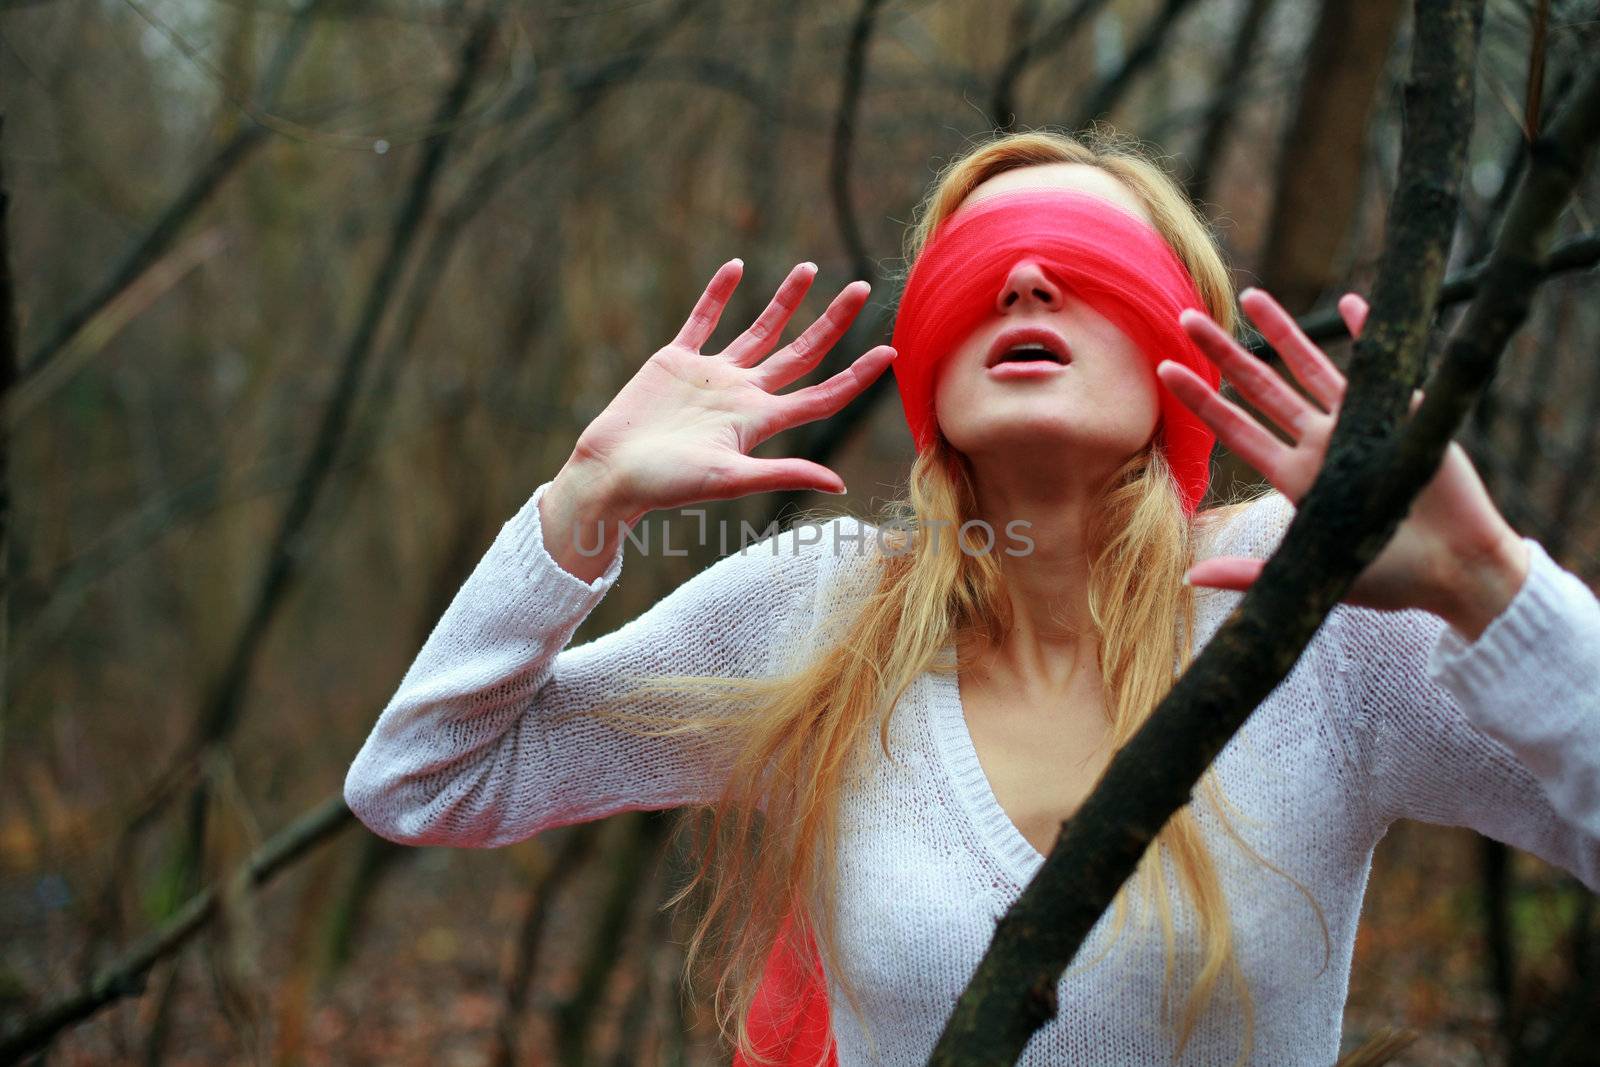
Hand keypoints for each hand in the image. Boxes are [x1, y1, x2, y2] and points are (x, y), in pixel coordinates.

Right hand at [566, 258, 895, 522]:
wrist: (611, 472)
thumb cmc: (667, 484)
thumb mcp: (729, 479)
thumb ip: (784, 472)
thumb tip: (839, 484)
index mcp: (760, 421)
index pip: (822, 394)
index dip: (856, 375)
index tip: (890, 351)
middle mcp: (743, 395)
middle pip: (801, 352)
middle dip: (833, 322)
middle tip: (864, 288)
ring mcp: (711, 376)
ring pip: (758, 330)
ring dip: (785, 300)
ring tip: (811, 267)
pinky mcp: (675, 361)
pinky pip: (702, 319)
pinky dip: (718, 292)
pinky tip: (736, 266)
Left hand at [1156, 287, 1528, 640]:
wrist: (1458, 569)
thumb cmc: (1391, 577)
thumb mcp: (1314, 572)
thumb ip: (1251, 573)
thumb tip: (1190, 577)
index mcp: (1295, 477)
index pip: (1236, 429)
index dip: (1201, 400)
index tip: (1164, 371)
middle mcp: (1320, 443)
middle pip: (1263, 389)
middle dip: (1225, 354)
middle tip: (1186, 319)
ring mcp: (1359, 423)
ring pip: (1312, 367)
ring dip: (1284, 331)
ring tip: (1251, 295)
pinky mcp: (1402, 412)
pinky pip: (1380, 363)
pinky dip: (1368, 332)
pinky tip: (1349, 302)